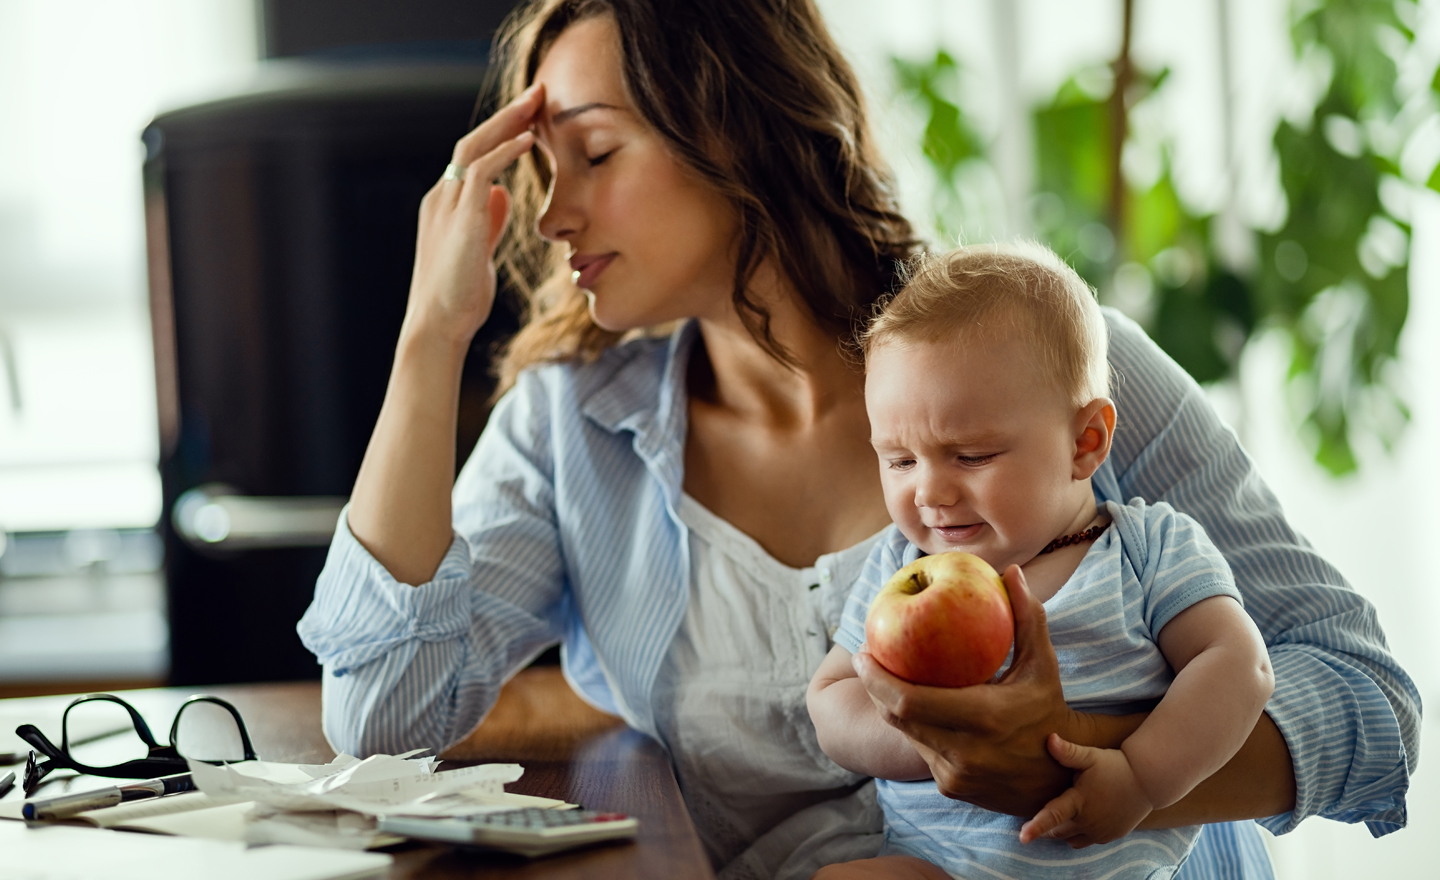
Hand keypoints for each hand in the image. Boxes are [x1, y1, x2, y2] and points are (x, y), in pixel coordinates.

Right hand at [405, 84, 542, 345]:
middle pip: (472, 141)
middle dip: (506, 115)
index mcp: (445, 204)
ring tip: (537, 103)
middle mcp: (441, 197)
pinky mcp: (459, 218)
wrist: (439, 326)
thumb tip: (502, 194)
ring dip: (507, 122)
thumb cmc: (460, 296)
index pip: (473, 156)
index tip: (532, 118)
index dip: (502, 134)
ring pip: (474, 147)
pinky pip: (480, 171)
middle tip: (538, 92)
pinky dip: (505, 152)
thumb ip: (487, 219)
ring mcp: (446, 205)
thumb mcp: (479, 249)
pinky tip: (529, 140)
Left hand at [853, 565, 1082, 815]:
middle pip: (897, 719)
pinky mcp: (950, 787)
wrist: (1058, 778)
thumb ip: (1027, 617)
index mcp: (985, 718)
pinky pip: (919, 749)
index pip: (910, 702)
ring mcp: (954, 774)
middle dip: (874, 687)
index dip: (878, 680)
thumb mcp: (1042, 664)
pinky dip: (910, 725)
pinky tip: (905, 702)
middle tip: (864, 658)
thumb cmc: (1047, 709)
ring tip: (880, 675)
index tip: (863, 652)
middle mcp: (965, 751)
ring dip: (889, 706)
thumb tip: (1011, 572)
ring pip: (904, 735)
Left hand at [1019, 734, 1152, 847]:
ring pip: (1069, 839)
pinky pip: (1085, 842)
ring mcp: (1100, 832)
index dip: (1036, 827)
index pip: (1053, 816)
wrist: (1147, 780)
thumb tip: (1050, 738)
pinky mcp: (1109, 836)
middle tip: (1041, 813)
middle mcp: (1089, 822)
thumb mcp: (1091, 756)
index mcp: (1080, 802)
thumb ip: (1069, 752)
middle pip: (1056, 831)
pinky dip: (1077, 835)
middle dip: (1046, 825)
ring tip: (1058, 817)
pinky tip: (1078, 820)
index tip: (1022, 837)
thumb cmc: (1115, 765)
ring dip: (1060, 831)